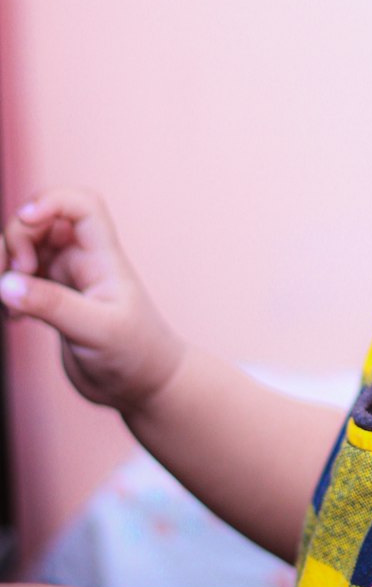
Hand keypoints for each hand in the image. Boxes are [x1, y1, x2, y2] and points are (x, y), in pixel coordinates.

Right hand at [0, 189, 182, 415]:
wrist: (142, 386)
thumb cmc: (135, 354)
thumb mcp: (96, 330)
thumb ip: (52, 306)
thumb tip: (5, 284)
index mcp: (102, 257)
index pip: (81, 206)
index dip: (51, 200)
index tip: (26, 219)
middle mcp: (83, 261)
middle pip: (41, 222)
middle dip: (16, 239)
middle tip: (13, 277)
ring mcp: (67, 279)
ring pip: (25, 250)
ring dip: (7, 266)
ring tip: (10, 304)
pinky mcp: (53, 299)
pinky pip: (19, 280)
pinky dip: (8, 291)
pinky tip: (13, 319)